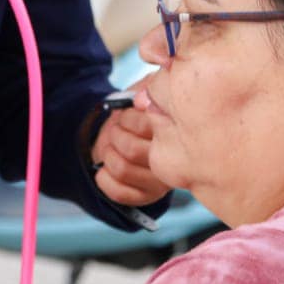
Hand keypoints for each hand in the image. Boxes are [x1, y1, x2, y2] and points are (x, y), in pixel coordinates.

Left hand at [90, 81, 170, 207]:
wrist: (131, 135)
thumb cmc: (141, 111)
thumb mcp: (149, 90)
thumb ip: (152, 86)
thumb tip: (151, 87)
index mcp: (179, 133)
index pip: (147, 126)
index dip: (128, 118)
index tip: (127, 113)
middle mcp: (175, 161)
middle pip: (131, 149)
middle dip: (115, 134)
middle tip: (117, 128)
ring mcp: (160, 183)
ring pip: (122, 169)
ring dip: (108, 153)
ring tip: (112, 145)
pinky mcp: (145, 197)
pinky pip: (118, 192)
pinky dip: (104, 178)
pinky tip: (106, 167)